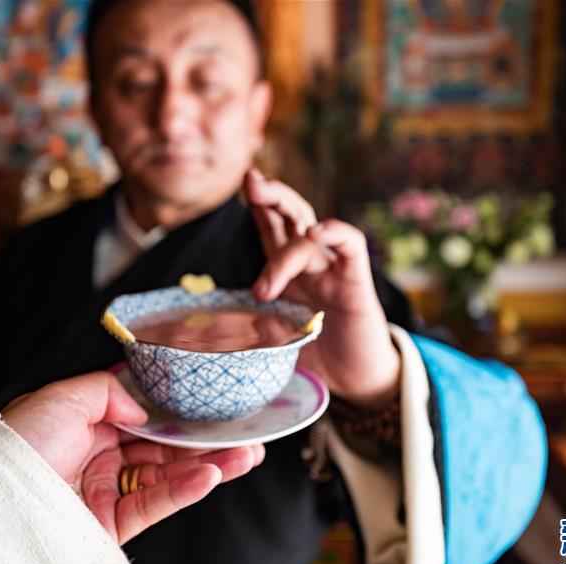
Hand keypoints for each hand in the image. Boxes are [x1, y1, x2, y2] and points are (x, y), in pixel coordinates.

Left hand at [1, 372, 264, 543]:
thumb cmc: (18, 445)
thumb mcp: (61, 397)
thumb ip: (107, 392)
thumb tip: (143, 408)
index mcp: (85, 427)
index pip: (144, 419)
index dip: (179, 414)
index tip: (213, 407)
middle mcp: (99, 460)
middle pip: (164, 449)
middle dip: (206, 442)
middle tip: (246, 435)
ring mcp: (108, 494)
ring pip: (168, 477)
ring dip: (210, 465)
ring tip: (246, 455)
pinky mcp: (113, 526)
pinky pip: (157, 504)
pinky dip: (187, 488)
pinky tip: (212, 474)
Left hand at [244, 168, 400, 408]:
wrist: (356, 379)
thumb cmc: (316, 356)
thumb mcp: (271, 338)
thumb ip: (249, 327)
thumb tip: (209, 336)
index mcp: (289, 271)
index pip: (271, 228)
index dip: (257, 205)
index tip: (240, 185)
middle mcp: (311, 262)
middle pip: (291, 214)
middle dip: (270, 194)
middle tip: (250, 181)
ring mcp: (333, 269)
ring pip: (310, 227)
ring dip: (285, 223)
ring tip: (262, 242)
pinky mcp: (356, 282)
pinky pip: (350, 246)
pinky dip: (335, 233)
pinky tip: (316, 231)